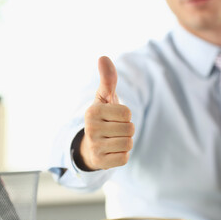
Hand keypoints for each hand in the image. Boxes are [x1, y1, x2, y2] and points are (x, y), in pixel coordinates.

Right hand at [77, 56, 134, 170]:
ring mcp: (94, 147)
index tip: (114, 117)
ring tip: (114, 139)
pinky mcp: (100, 162)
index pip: (127, 113)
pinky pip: (124, 158)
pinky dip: (122, 155)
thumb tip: (103, 57)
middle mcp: (90, 129)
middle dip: (126, 129)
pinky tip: (112, 151)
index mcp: (92, 111)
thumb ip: (108, 79)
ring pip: (128, 143)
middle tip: (114, 129)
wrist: (90, 145)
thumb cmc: (102, 117)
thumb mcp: (104, 97)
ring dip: (126, 142)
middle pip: (130, 129)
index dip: (125, 115)